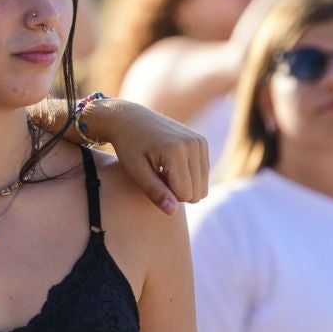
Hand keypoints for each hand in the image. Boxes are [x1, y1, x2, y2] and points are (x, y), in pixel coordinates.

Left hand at [84, 97, 208, 214]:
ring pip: (202, 187)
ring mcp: (200, 141)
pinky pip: (203, 175)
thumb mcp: (136, 172)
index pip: (185, 195)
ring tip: (163, 171)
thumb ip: (155, 192)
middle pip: (197, 193)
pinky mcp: (202, 142)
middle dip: (176, 192)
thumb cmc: (129, 147)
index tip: (151, 181)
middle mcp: (193, 144)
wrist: (130, 119)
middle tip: (157, 177)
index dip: (167, 196)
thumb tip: (172, 212)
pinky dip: (188, 176)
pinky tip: (171, 166)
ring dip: (183, 185)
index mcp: (176, 151)